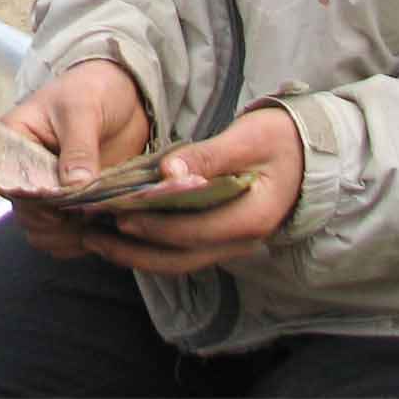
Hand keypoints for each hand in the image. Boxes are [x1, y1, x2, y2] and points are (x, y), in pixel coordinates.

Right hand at [0, 59, 151, 258]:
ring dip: (67, 237)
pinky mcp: (68, 205)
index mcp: (12, 141)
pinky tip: (103, 228)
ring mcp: (45, 190)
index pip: (10, 182)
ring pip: (40, 233)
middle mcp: (22, 170)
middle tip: (90, 215)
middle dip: (56, 223)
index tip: (67, 204)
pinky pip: (63, 238)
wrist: (122, 94)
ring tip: (98, 223)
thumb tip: (75, 187)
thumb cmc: (94, 90)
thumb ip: (78, 148)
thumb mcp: (83, 110)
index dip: (36, 200)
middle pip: (24, 213)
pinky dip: (80, 241)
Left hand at [80, 106, 303, 275]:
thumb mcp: (248, 138)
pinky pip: (184, 249)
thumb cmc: (280, 139)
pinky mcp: (222, 236)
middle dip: (134, 251)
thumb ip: (208, 157)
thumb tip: (167, 172)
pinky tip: (122, 232)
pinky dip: (152, 245)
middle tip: (91, 234)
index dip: (154, 227)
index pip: (195, 232)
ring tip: (96, 238)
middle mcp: (243, 240)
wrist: (308, 152)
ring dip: (138, 253)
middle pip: (181, 257)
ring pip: (180, 259)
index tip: (117, 215)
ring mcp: (232, 242)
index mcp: (252, 218)